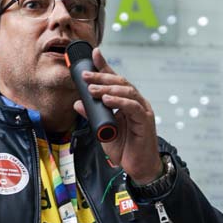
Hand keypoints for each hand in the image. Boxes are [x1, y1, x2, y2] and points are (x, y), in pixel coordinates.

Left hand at [74, 48, 161, 183]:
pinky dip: (119, 101)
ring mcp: (142, 110)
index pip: (116, 80)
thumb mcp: (103, 130)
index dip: (105, 66)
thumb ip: (93, 116)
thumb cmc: (125, 149)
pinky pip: (132, 107)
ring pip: (127, 91)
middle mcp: (137, 103)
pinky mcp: (145, 121)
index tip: (94, 54)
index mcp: (127, 102)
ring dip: (108, 88)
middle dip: (102, 76)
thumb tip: (77, 103)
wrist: (139, 168)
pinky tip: (107, 99)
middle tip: (85, 76)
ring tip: (92, 89)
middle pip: (120, 82)